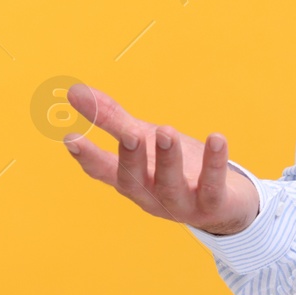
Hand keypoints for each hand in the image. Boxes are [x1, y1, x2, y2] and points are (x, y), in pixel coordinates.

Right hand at [60, 83, 259, 235]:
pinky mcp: (211, 204)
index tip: (72, 139)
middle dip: (131, 158)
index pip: (104, 171)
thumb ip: (112, 119)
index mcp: (132, 179)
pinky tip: (217, 139)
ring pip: (170, 183)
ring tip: (167, 131)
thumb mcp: (143, 139)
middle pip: (135, 180)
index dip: (88, 157)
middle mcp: (151, 195)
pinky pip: (212, 185)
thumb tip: (74, 90)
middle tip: (131, 135)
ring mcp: (180, 202)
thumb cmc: (174, 166)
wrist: (223, 201)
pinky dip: (214, 163)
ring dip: (168, 158)